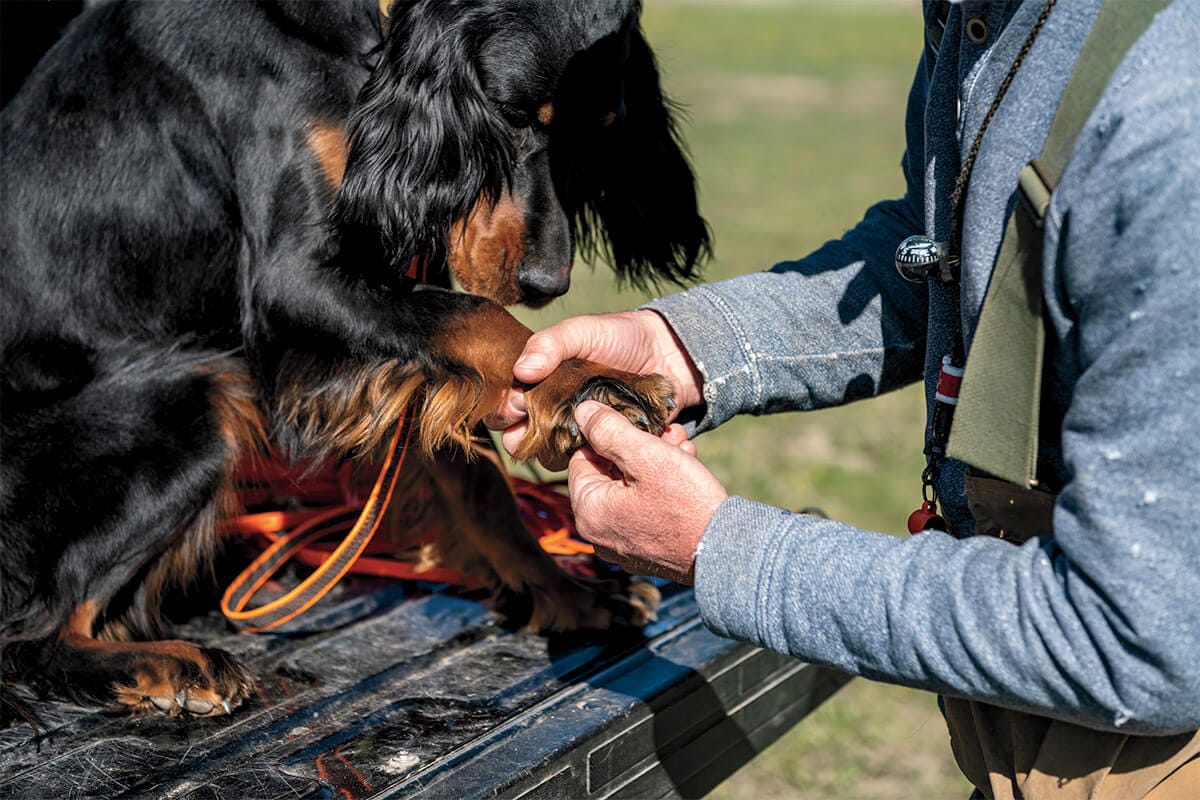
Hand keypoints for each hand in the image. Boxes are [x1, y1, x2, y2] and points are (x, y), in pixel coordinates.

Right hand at [486, 310, 703, 454]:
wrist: (669, 354)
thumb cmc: (621, 336)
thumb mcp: (582, 330)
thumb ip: (550, 343)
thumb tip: (521, 370)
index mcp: (539, 382)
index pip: (506, 404)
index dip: (504, 408)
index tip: (516, 404)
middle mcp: (552, 409)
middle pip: (519, 435)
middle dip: (519, 435)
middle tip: (534, 425)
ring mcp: (576, 430)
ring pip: (548, 454)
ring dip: (549, 450)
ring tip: (565, 435)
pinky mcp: (602, 446)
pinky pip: (584, 462)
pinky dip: (582, 458)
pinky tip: (593, 445)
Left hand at [568, 401, 726, 584]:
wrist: (726, 550)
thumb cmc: (686, 504)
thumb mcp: (647, 455)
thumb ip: (609, 430)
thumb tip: (583, 411)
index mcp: (589, 513)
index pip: (582, 458)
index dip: (609, 435)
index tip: (637, 424)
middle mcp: (599, 535)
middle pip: (608, 474)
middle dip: (638, 447)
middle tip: (667, 433)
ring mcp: (622, 545)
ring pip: (629, 489)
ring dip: (654, 463)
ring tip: (682, 449)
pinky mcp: (645, 550)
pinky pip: (643, 510)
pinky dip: (661, 488)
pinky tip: (684, 470)